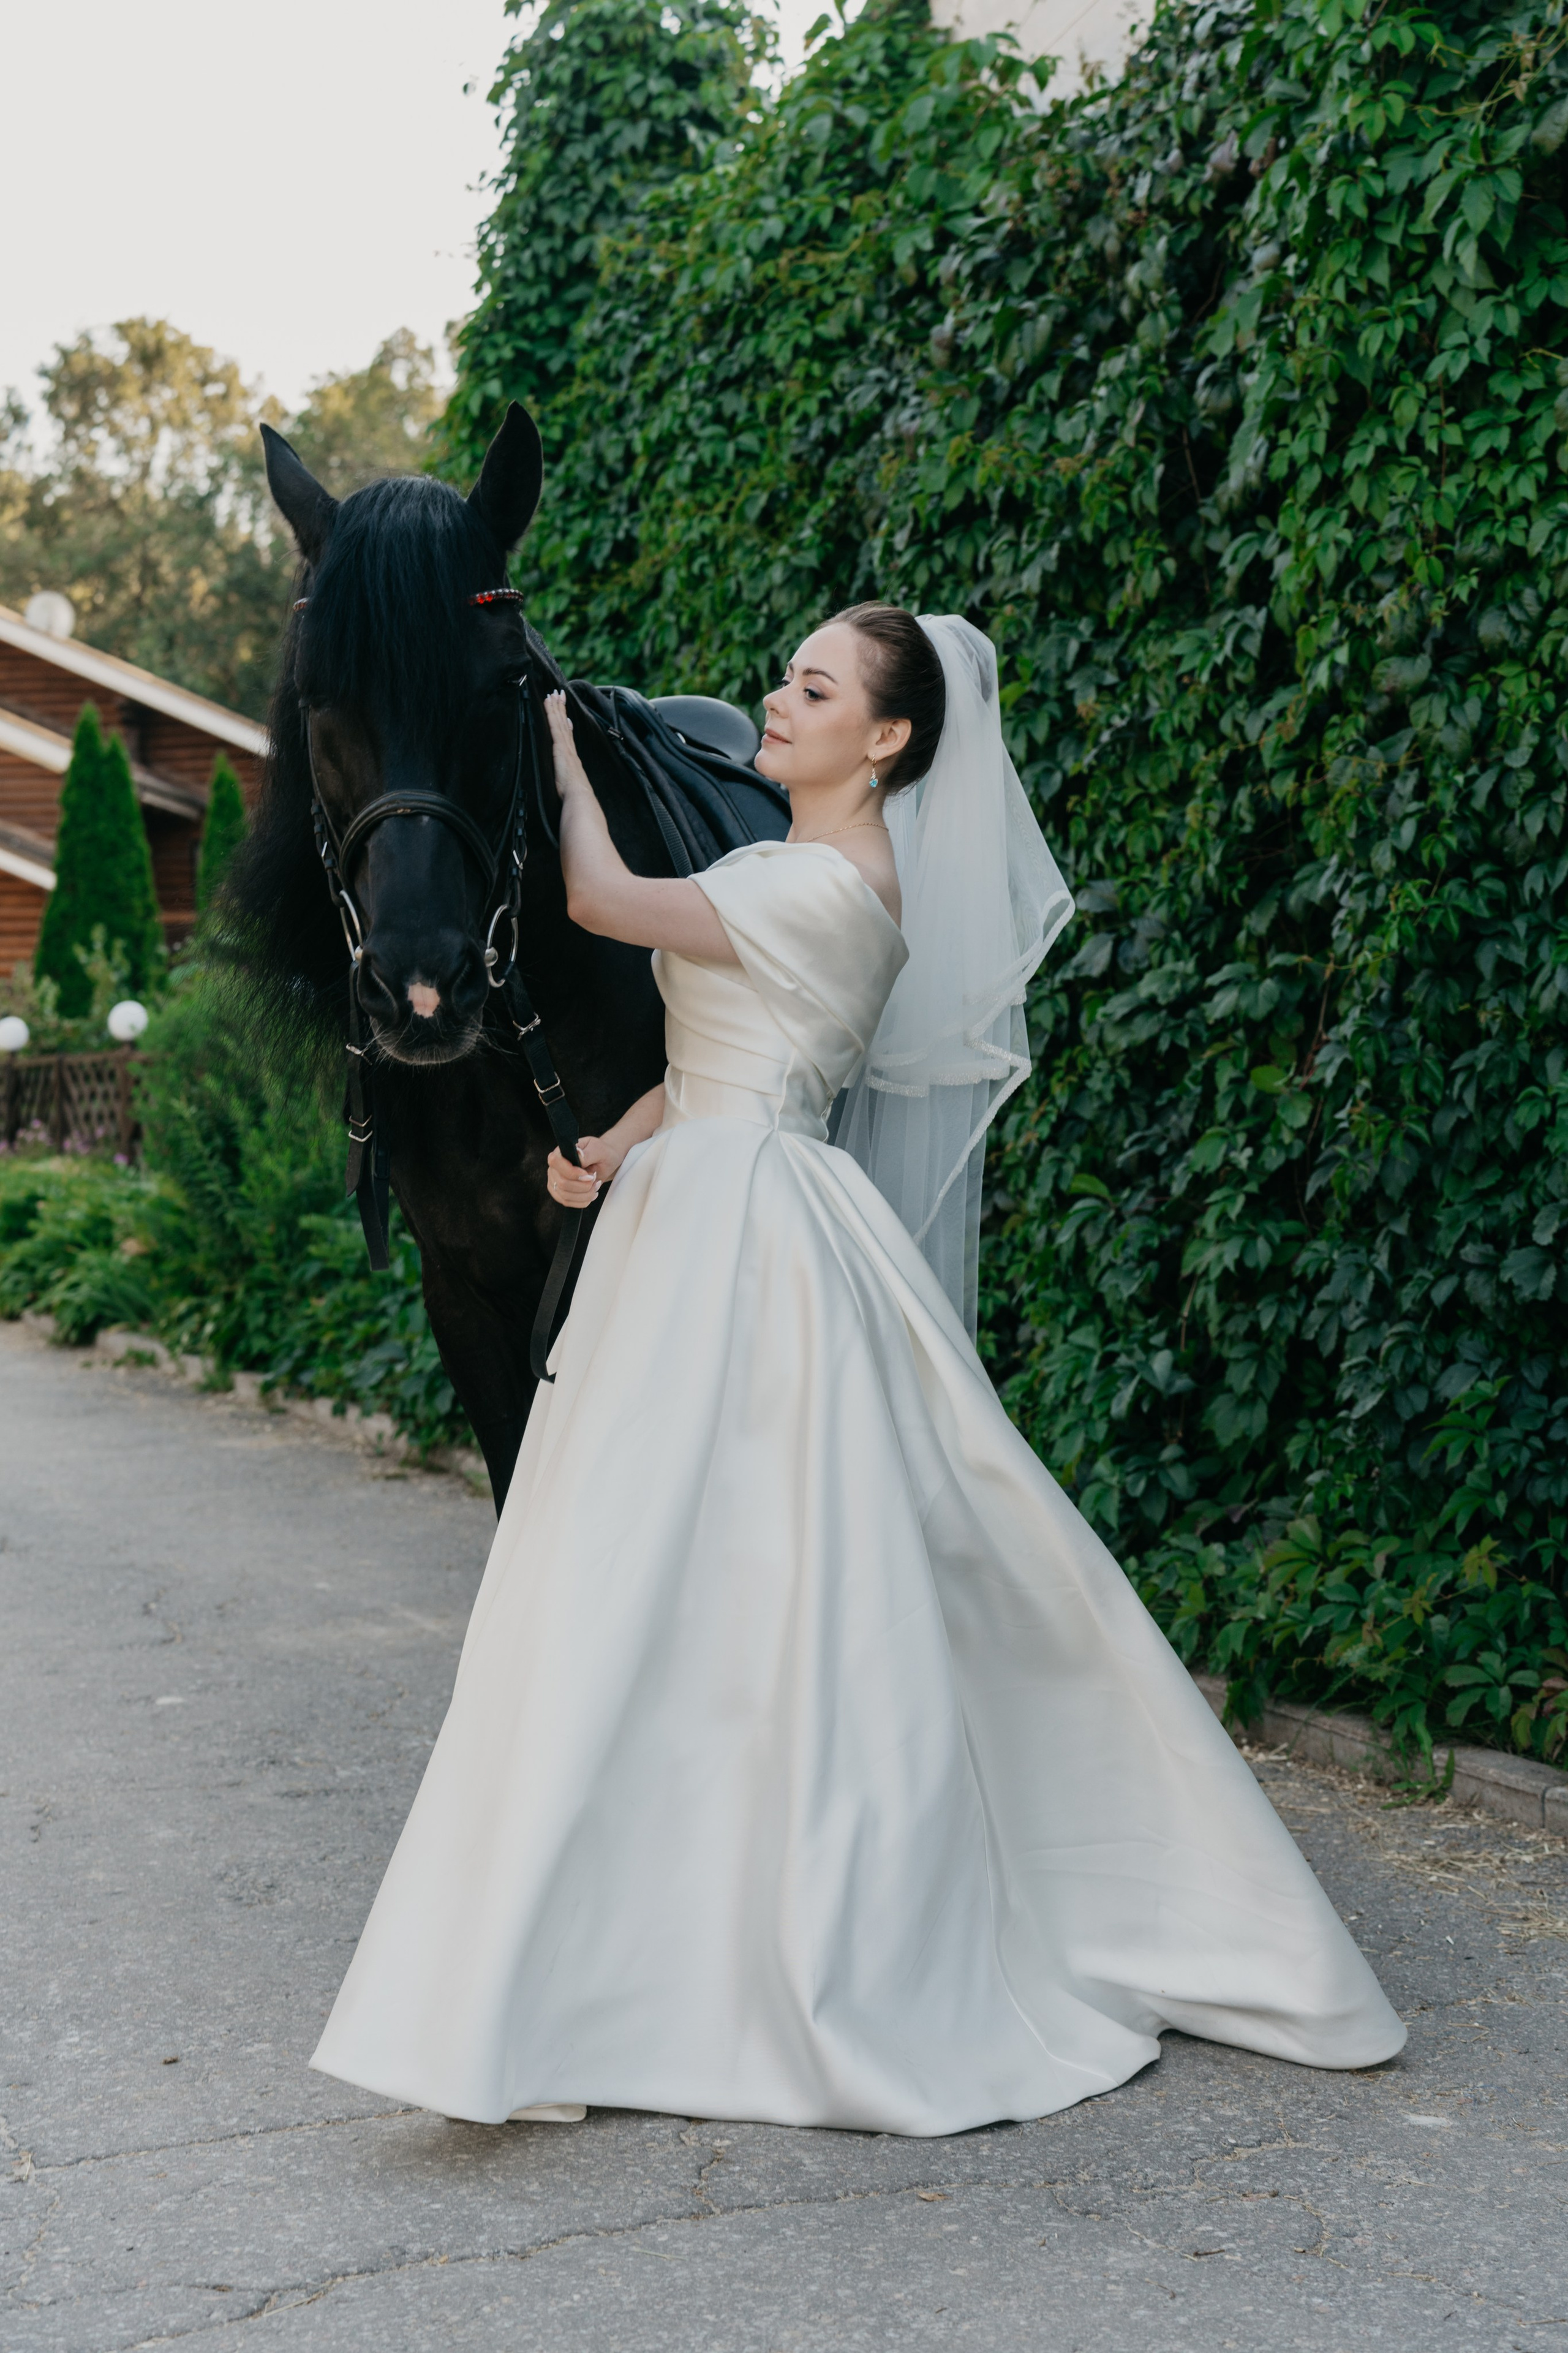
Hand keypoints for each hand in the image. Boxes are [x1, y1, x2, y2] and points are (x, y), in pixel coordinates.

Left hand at [545, 689, 592, 804]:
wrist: (578, 796)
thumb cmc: (575, 796)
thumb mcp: (571, 785)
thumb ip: (570, 780)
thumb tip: (572, 781)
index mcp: (572, 758)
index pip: (567, 736)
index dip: (566, 723)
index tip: (565, 714)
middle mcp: (569, 749)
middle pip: (564, 724)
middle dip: (562, 709)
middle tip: (559, 694)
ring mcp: (565, 746)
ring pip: (559, 721)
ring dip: (557, 706)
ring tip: (554, 694)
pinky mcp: (559, 746)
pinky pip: (554, 725)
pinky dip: (552, 713)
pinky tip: (549, 703)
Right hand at [546, 1133, 622, 1207]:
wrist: (605, 1161)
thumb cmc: (601, 1153)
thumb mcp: (599, 1150)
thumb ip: (588, 1154)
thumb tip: (578, 1156)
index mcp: (561, 1152)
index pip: (555, 1162)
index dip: (571, 1172)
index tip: (588, 1174)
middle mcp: (555, 1167)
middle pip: (562, 1183)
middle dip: (583, 1185)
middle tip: (595, 1179)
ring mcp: (555, 1181)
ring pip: (565, 1196)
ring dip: (585, 1194)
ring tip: (596, 1186)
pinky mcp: (559, 1193)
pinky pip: (567, 1202)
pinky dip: (583, 1201)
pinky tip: (591, 1193)